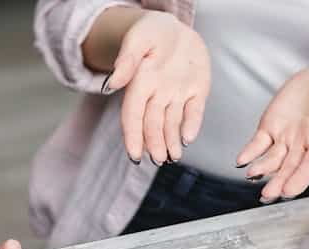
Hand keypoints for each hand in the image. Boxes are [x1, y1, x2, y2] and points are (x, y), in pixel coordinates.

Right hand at [103, 11, 210, 164]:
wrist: (175, 28)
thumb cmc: (152, 32)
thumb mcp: (138, 39)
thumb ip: (127, 62)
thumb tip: (111, 85)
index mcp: (140, 84)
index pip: (133, 115)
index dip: (133, 136)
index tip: (134, 155)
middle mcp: (158, 94)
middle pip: (153, 124)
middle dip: (155, 144)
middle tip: (158, 160)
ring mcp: (178, 94)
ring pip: (172, 123)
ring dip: (171, 142)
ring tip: (173, 158)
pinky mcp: (197, 92)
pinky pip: (195, 112)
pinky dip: (192, 125)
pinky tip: (188, 139)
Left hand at [236, 66, 308, 201]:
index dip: (299, 179)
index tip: (289, 190)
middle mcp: (302, 146)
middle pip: (288, 169)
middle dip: (278, 182)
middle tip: (268, 194)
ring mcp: (284, 139)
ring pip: (271, 160)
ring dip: (262, 169)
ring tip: (253, 175)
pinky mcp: (270, 128)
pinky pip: (257, 144)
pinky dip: (249, 153)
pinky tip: (241, 161)